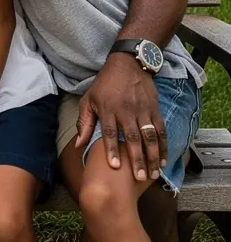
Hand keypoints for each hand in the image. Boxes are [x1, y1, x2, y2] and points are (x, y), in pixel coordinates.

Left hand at [75, 51, 165, 181]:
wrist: (127, 64)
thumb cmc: (105, 84)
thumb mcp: (89, 99)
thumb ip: (84, 123)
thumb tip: (78, 145)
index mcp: (107, 108)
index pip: (109, 132)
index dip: (111, 149)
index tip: (114, 166)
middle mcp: (125, 110)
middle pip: (132, 137)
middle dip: (136, 159)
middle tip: (139, 177)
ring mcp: (142, 110)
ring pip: (149, 136)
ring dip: (153, 156)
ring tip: (153, 174)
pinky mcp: (154, 109)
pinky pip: (161, 131)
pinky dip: (164, 146)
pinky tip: (164, 160)